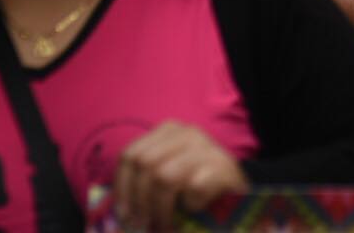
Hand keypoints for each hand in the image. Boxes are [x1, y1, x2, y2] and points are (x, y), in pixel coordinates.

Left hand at [115, 121, 249, 232]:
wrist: (238, 194)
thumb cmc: (197, 186)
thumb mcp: (166, 176)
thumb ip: (143, 182)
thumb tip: (115, 208)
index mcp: (168, 131)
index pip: (131, 154)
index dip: (122, 187)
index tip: (123, 213)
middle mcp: (187, 133)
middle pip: (145, 164)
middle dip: (139, 200)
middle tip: (142, 224)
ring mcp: (206, 147)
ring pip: (164, 176)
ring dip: (161, 208)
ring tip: (164, 226)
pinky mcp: (222, 166)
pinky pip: (192, 188)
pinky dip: (189, 205)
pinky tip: (194, 210)